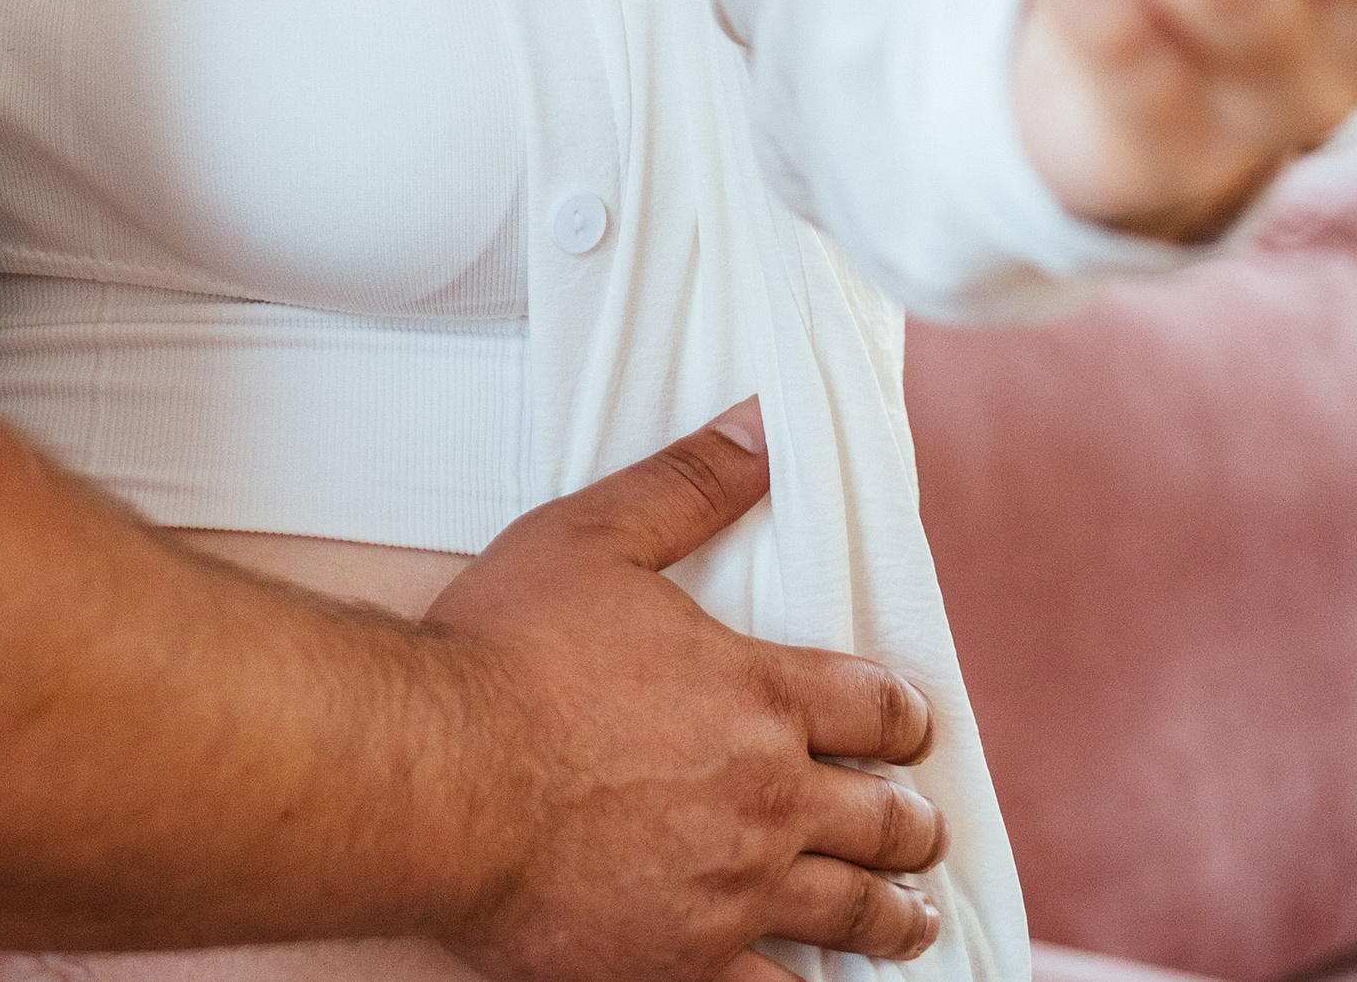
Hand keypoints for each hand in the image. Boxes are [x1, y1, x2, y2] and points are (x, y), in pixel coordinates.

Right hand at [429, 406, 945, 981]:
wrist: (437, 779)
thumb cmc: (503, 655)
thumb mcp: (595, 536)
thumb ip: (689, 483)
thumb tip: (761, 428)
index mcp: (756, 694)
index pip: (877, 707)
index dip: (903, 716)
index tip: (908, 726)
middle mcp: (767, 797)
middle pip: (885, 819)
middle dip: (912, 822)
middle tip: (919, 828)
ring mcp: (733, 890)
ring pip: (853, 913)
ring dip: (894, 913)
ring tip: (911, 918)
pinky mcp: (685, 964)